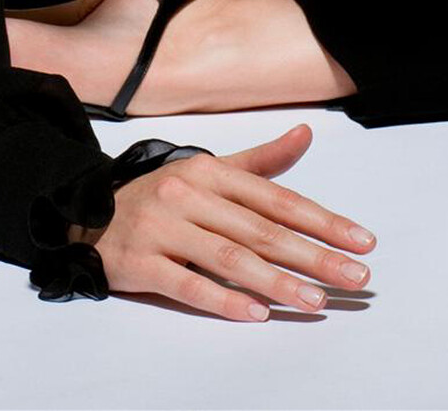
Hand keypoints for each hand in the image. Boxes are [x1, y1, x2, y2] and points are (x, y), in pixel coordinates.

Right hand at [89, 121, 375, 319]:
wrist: (86, 215)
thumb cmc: (161, 197)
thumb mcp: (209, 172)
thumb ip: (260, 161)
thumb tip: (306, 134)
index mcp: (211, 173)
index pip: (278, 198)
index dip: (322, 219)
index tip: (361, 240)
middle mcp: (189, 195)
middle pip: (261, 230)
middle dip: (313, 255)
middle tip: (354, 277)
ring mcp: (164, 228)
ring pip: (229, 258)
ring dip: (277, 281)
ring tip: (315, 301)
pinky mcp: (142, 263)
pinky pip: (187, 283)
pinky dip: (222, 300)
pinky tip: (255, 313)